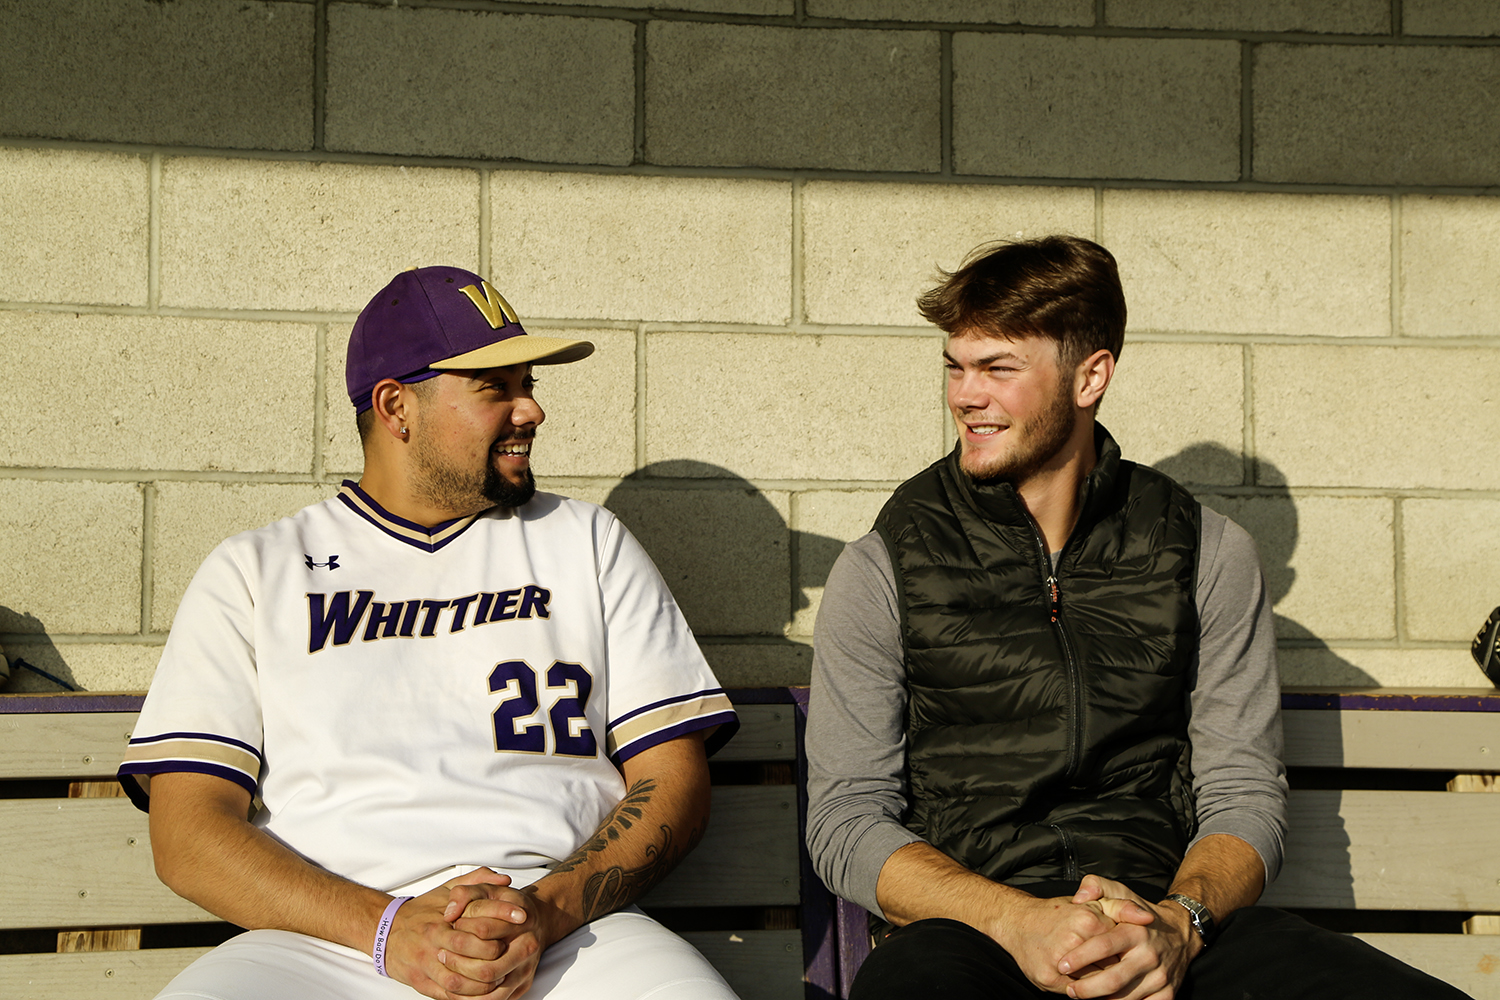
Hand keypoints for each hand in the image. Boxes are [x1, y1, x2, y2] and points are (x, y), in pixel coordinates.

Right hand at [382, 868, 519, 998]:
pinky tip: (485, 993)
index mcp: (440, 922)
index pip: (474, 925)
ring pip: (458, 981)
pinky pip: (448, 995)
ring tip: (504, 976)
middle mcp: (432, 944)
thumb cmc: (423, 911)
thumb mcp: (446, 890)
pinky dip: (468, 997)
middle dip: (494, 957)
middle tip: (514, 952)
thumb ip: (476, 881)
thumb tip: (506, 879)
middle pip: (467, 955)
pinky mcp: (422, 983)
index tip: (523, 919)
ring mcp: (426, 966)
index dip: (501, 922)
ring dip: (484, 983)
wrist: (385, 932)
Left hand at [441, 873, 560, 999]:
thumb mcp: (488, 890)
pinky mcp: (521, 987)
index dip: (460, 931)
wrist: (537, 922)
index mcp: (521, 924)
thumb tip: (449, 914)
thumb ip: (465, 894)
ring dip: (464, 988)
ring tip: (446, 976)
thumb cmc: (509, 905)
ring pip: (491, 993)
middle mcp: (527, 950)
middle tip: (441, 955)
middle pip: (487, 970)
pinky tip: (458, 990)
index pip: (483, 931)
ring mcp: (525, 972)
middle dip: (458, 965)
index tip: (447, 929)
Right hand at [985, 891, 1125, 993]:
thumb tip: (1148, 918)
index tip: (1127, 955)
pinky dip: (1086, 993)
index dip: (1125, 954)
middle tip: (1119, 970)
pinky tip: (1088, 985)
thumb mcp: (1091, 903)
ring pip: (1096, 984)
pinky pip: (1078, 994)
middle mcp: (1072, 940)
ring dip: (1104, 985)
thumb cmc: (1059, 914)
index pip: (1122, 948)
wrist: (1017, 922)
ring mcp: (1059, 962)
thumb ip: (1121, 906)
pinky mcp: (1048, 979)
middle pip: (1111, 968)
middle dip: (1116, 971)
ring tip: (1105, 978)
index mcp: (1088, 920)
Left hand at [1056, 876, 1200, 999]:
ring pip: (1126, 998)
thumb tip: (1079, 897)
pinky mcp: (1168, 993)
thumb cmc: (1142, 914)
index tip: (1062, 964)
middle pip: (1113, 980)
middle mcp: (1149, 956)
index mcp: (1136, 931)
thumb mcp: (1121, 892)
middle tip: (1070, 991)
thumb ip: (1096, 886)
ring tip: (1083, 995)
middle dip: (1086, 988)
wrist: (1181, 934)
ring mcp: (1160, 977)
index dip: (1080, 957)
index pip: (1104, 946)